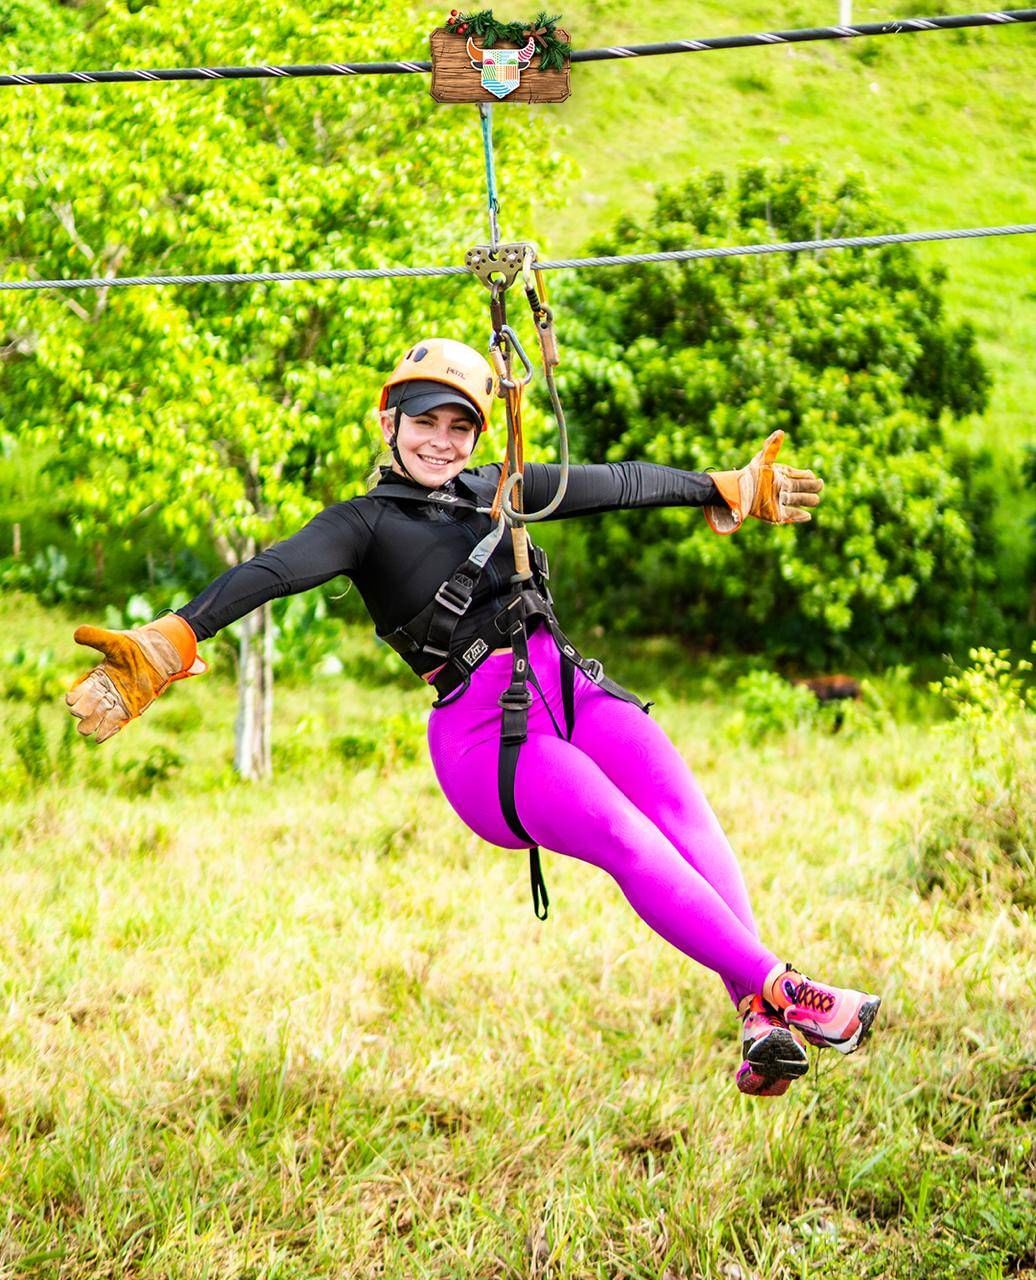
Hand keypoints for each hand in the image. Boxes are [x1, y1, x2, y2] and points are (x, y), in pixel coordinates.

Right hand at [66, 615, 204, 742]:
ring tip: (91, 726)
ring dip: (92, 724)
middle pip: (84, 710)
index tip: (74, 698)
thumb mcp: (113, 641)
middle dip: (83, 712)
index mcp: (94, 678)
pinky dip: (106, 732)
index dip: (74, 698)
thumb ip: (95, 637)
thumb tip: (76, 633)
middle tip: (84, 710)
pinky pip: (114, 725)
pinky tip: (100, 736)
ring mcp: (115, 703)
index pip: (76, 694)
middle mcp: (102, 693)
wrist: (156, 657)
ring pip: (95, 721)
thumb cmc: (133, 648)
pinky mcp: (129, 710)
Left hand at [705, 430, 823, 533]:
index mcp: (779, 476)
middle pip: (800, 488)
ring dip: (807, 500)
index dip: (806, 476)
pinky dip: (798, 516)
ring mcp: (778, 501)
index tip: (813, 476)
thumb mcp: (762, 460)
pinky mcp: (775, 514)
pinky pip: (789, 516)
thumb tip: (780, 431)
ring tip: (816, 500)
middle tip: (819, 485)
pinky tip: (807, 516)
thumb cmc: (750, 476)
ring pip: (797, 501)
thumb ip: (771, 447)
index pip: (797, 476)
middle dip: (811, 487)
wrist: (739, 494)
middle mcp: (780, 489)